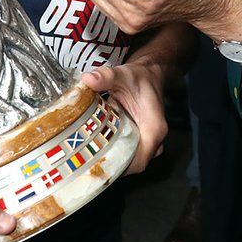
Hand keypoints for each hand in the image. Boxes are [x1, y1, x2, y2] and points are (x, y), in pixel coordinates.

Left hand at [82, 59, 166, 173]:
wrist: (148, 75)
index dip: (122, 167)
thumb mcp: (122, 73)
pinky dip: (111, 152)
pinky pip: (126, 151)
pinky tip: (93, 149)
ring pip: (130, 159)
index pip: (141, 159)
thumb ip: (106, 76)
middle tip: (87, 163)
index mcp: (154, 128)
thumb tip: (87, 79)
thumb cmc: (138, 77)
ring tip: (87, 158)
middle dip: (111, 165)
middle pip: (134, 164)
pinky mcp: (138, 139)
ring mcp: (146, 141)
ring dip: (111, 159)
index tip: (99, 164)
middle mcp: (153, 139)